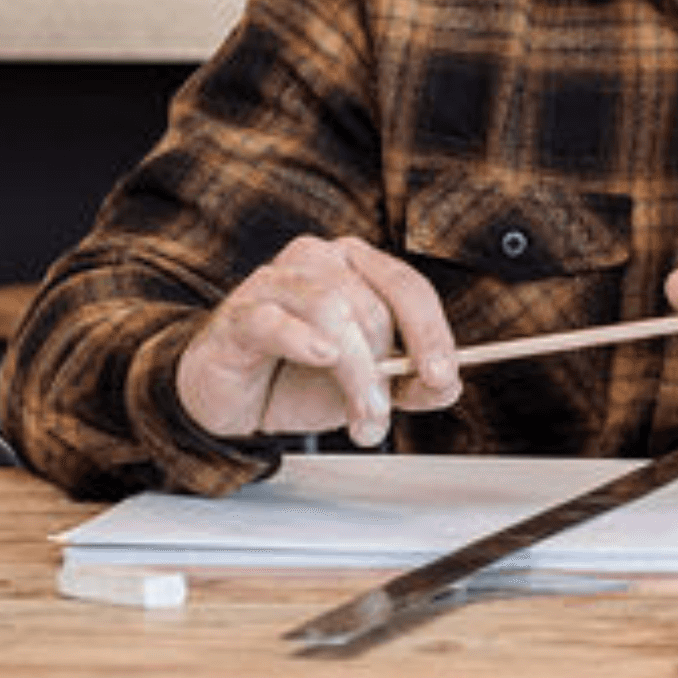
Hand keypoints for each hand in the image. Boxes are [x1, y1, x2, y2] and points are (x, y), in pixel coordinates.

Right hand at [173, 234, 460, 448]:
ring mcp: (276, 282)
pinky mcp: (239, 314)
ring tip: (358, 417)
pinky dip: (303, 339)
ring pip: (333, 311)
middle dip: (386, 370)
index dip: (431, 331)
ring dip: (354, 372)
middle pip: (372, 306)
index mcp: (359, 266)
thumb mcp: (366, 386)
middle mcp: (320, 260)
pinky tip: (321, 357)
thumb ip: (409, 383)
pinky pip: (275, 319)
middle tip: (381, 417)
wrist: (229, 400)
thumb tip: (447, 385)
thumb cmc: (297, 379)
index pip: (408, 287)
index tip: (442, 375)